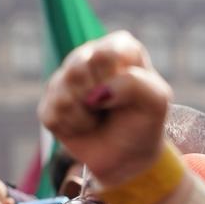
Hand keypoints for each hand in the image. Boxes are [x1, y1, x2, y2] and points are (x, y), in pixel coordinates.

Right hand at [38, 31, 171, 186]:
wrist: (128, 156)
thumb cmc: (143, 122)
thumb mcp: (156, 101)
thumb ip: (135, 84)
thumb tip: (98, 92)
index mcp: (116, 47)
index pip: (104, 54)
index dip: (113, 79)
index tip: (126, 94)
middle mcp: (86, 57)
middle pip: (77, 69)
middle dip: (97, 98)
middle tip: (110, 107)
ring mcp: (63, 80)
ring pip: (63, 95)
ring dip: (86, 116)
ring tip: (98, 117)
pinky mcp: (49, 105)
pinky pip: (52, 115)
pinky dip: (73, 128)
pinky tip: (84, 126)